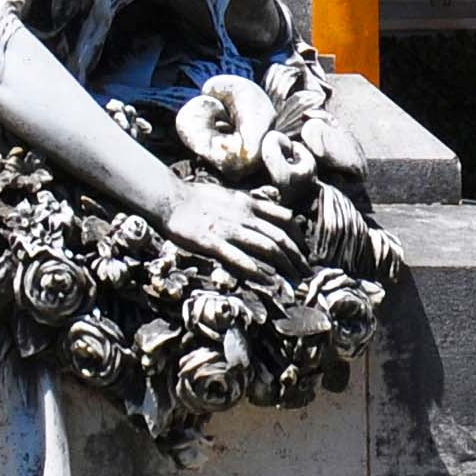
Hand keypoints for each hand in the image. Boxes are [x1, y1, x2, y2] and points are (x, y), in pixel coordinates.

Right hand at [162, 176, 296, 281]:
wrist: (170, 198)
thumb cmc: (196, 197)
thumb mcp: (230, 194)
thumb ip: (249, 203)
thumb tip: (268, 207)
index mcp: (249, 204)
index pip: (284, 218)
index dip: (299, 236)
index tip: (303, 250)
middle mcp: (244, 216)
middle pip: (280, 236)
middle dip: (297, 257)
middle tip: (306, 273)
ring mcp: (229, 230)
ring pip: (266, 246)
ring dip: (284, 265)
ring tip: (294, 281)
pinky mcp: (212, 242)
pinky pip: (239, 256)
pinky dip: (256, 269)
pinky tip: (268, 281)